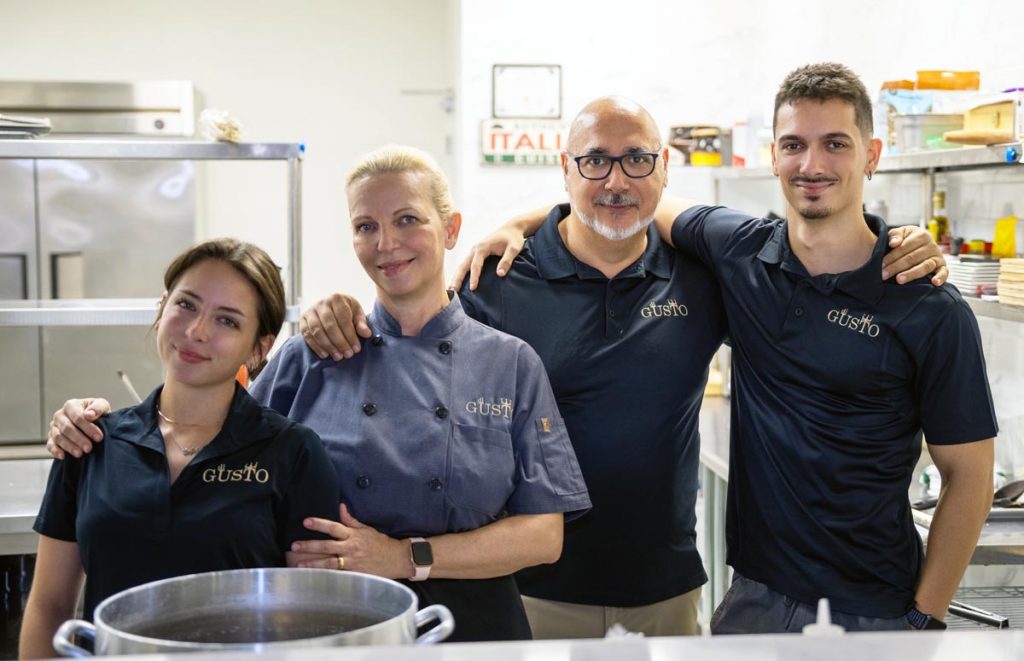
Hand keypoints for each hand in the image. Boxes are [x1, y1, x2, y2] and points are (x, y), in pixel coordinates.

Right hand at [47, 398, 110, 458]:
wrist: (95, 422)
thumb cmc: (97, 413)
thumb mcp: (102, 406)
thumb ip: (97, 408)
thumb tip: (89, 415)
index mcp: (71, 405)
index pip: (77, 416)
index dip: (88, 427)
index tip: (99, 437)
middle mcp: (60, 415)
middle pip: (66, 428)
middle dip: (79, 439)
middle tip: (89, 448)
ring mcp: (54, 427)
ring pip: (58, 437)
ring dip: (69, 446)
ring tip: (80, 453)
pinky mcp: (51, 438)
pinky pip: (50, 445)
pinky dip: (55, 451)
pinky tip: (63, 456)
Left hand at [290, 504, 410, 578]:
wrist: (396, 559)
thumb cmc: (380, 543)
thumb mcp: (366, 529)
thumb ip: (351, 519)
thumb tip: (340, 506)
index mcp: (353, 535)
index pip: (333, 527)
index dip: (319, 524)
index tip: (306, 521)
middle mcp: (351, 548)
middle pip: (327, 546)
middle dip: (309, 546)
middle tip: (294, 545)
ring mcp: (352, 563)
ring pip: (329, 563)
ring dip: (313, 564)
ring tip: (298, 564)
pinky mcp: (354, 574)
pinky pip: (337, 575)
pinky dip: (325, 577)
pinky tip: (313, 578)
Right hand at [298, 294, 370, 360]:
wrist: (331, 307)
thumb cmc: (347, 311)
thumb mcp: (356, 313)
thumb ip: (361, 323)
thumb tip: (367, 334)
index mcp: (337, 298)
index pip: (344, 319)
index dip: (350, 335)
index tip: (356, 349)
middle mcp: (322, 303)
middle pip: (330, 326)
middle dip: (340, 342)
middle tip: (348, 355)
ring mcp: (310, 311)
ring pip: (317, 331)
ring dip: (328, 346)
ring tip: (338, 356)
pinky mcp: (302, 320)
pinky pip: (307, 335)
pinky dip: (316, 346)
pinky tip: (325, 355)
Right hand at [448, 226, 525, 291]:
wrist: (512, 228)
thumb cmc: (514, 238)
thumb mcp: (514, 249)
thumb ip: (507, 260)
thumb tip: (500, 274)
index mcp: (483, 247)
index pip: (476, 265)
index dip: (474, 277)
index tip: (472, 288)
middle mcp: (475, 248)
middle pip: (463, 265)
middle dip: (457, 278)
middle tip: (452, 291)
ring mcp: (474, 250)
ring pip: (462, 264)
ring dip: (457, 276)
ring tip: (452, 289)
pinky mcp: (476, 253)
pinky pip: (466, 264)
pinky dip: (461, 272)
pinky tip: (459, 281)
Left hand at [883, 226, 947, 285]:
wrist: (921, 243)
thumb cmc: (907, 239)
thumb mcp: (901, 233)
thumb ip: (895, 235)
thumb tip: (893, 243)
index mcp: (922, 235)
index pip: (904, 247)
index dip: (892, 256)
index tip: (881, 264)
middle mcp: (932, 245)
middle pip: (912, 258)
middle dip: (896, 267)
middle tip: (884, 275)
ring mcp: (938, 256)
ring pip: (925, 266)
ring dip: (912, 274)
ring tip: (899, 280)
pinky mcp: (942, 266)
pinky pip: (944, 272)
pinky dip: (941, 277)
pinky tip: (934, 283)